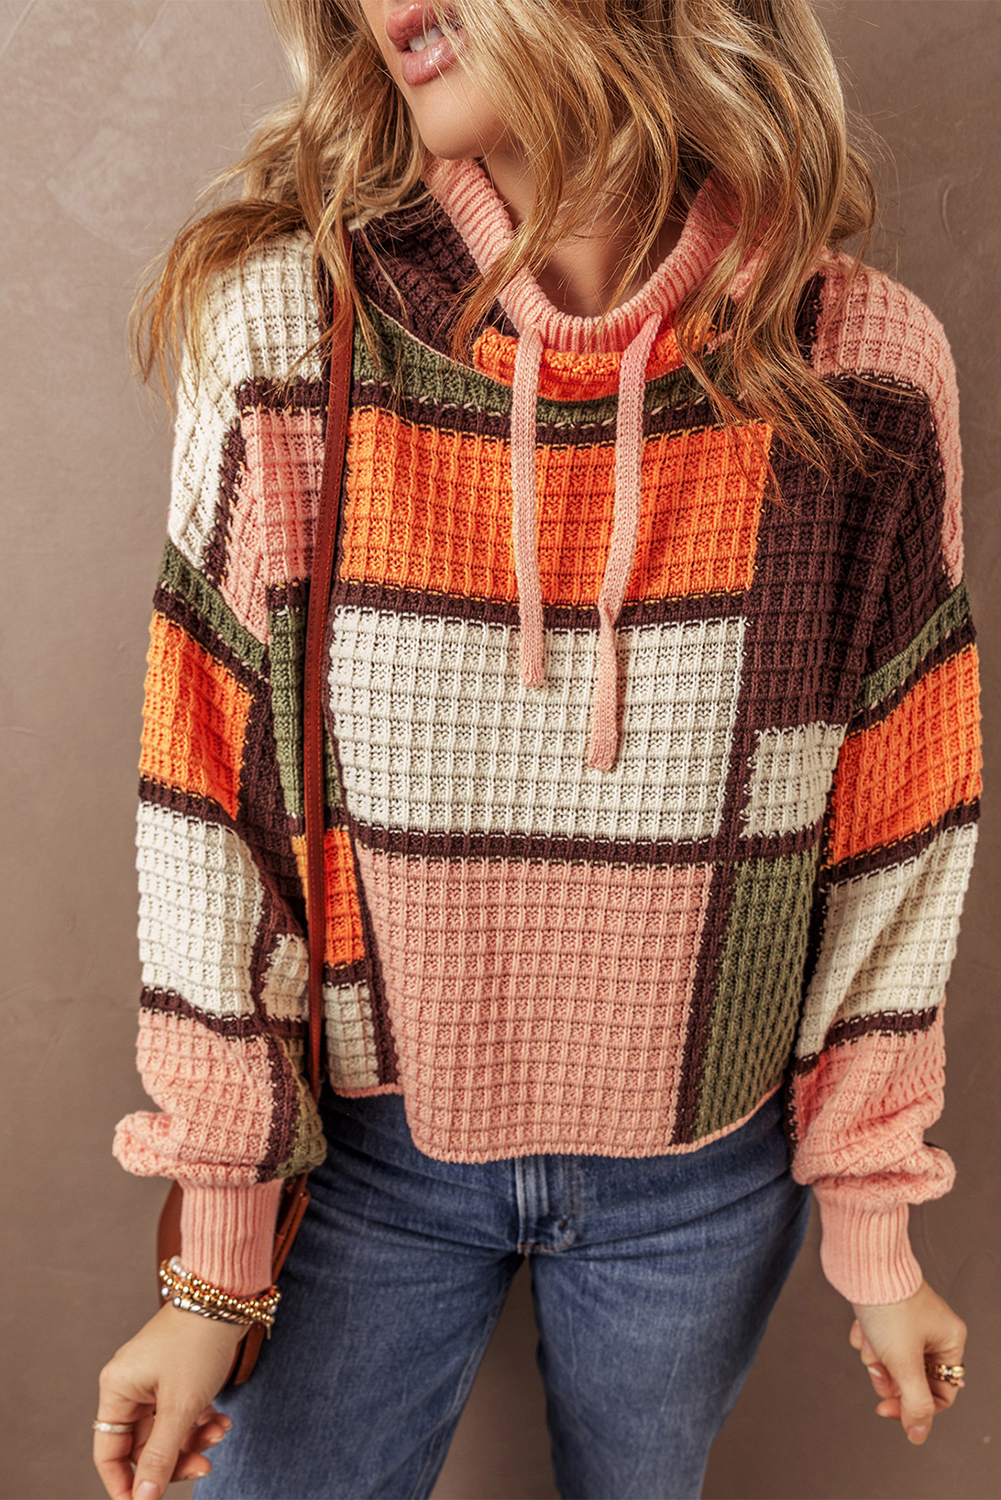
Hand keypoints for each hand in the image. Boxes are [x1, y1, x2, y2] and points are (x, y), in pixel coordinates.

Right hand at [94, 1301, 246, 1499]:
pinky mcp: (177, 1375)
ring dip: (194, 1440)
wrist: (226, 1296)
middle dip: (175, 1459)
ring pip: (167, 1430)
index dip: (126, 1483)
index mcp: (117, 1390)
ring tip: (220, 1434)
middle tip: (204, 1468)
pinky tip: (223, 1421)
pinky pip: (183, 1412)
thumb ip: (160, 1455)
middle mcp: (131, 1385)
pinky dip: (202, 1421)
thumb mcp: (180, 1406)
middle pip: (143, 1446)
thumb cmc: (197, 1343)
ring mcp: (154, 1380)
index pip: (109, 1453)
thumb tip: (143, 1499)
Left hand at [850, 1280, 965, 1444]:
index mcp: (950, 1340)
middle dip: (889, 1376)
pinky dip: (865, 1337)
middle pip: (911, 1378)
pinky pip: (875, 1339)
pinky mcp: (885, 1311)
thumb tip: (919, 1434)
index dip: (914, 1407)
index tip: (886, 1410)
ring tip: (869, 1338)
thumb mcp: (905, 1363)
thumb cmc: (889, 1305)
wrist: (862, 1264)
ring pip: (890, 1360)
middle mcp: (933, 1330)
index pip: (941, 1393)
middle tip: (876, 1368)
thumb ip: (915, 1404)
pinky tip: (861, 1325)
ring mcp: (908, 1320)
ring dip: (874, 1355)